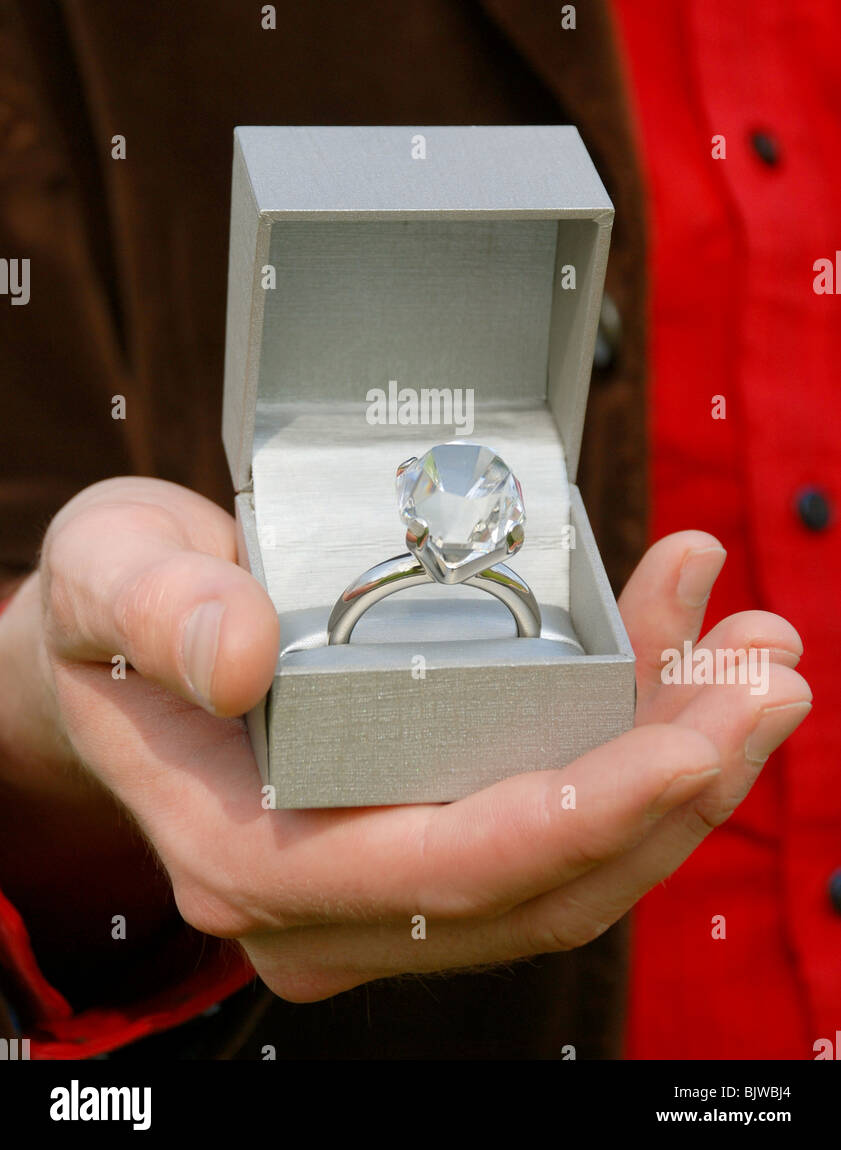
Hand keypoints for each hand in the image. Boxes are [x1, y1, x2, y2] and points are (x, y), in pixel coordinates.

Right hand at [0, 478, 810, 1000]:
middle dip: (677, 787)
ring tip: (757, 653)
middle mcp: (330, 902)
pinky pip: (556, 817)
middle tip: (768, 672)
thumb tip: (244, 657)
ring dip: (683, 767)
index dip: (582, 814)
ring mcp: (386, 885)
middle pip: (544, 880)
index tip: (692, 735)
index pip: (444, 872)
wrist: (114, 651)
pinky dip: (636, 744)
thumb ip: (156, 610)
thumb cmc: (112, 612)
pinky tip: (685, 653)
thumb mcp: (105, 576)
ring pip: (572, 861)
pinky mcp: (426, 841)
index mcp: (248, 856)